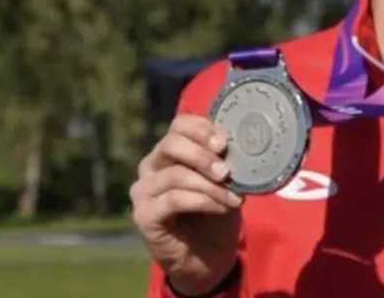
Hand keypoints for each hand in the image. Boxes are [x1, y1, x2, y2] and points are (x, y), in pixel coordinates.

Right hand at [129, 114, 243, 294]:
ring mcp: (143, 191)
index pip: (179, 125)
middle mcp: (151, 167)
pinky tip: (220, 207)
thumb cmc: (216, 214)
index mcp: (170, 152)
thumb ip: (225, 162)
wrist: (208, 257)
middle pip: (171, 144)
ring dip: (210, 185)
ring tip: (232, 197)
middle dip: (203, 155)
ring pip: (175, 174)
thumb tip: (239, 146)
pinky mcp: (144, 215)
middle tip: (226, 171)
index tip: (225, 143)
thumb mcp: (225, 183)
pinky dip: (203, 201)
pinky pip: (174, 199)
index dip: (202, 128)